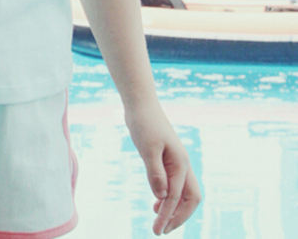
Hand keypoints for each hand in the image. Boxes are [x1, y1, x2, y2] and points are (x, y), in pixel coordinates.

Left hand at [125, 101, 200, 234]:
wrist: (141, 104)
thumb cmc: (144, 123)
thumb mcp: (147, 148)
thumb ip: (155, 173)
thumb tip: (162, 198)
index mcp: (180, 164)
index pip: (175, 197)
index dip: (167, 216)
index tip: (156, 231)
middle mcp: (183, 165)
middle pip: (190, 199)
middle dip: (179, 217)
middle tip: (162, 230)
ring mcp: (176, 162)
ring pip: (184, 193)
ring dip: (175, 209)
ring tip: (160, 221)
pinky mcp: (167, 159)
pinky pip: (175, 184)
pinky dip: (168, 197)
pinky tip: (156, 203)